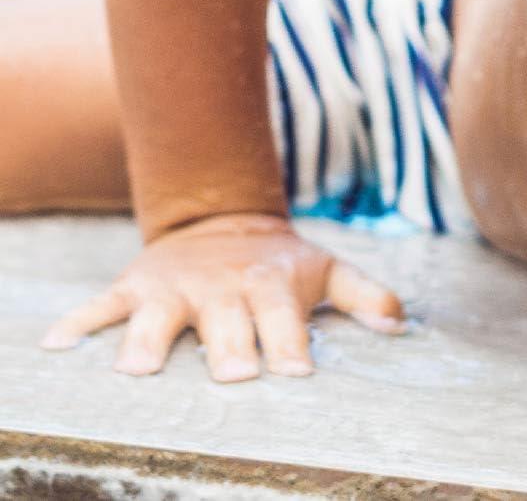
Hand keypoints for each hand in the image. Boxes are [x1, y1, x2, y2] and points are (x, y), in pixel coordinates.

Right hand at [37, 211, 405, 381]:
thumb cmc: (280, 265)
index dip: (290, 347)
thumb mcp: (326, 271)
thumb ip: (365, 296)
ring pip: (158, 316)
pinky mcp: (135, 286)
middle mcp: (223, 289)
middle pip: (225, 324)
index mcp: (270, 287)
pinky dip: (79, 322)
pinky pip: (100, 304)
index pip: (284, 320)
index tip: (297, 375)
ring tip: (137, 370)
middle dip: (227, 348)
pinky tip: (56, 345)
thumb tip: (402, 324)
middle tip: (230, 375)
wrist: (222, 218)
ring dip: (148, 340)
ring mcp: (174, 288)